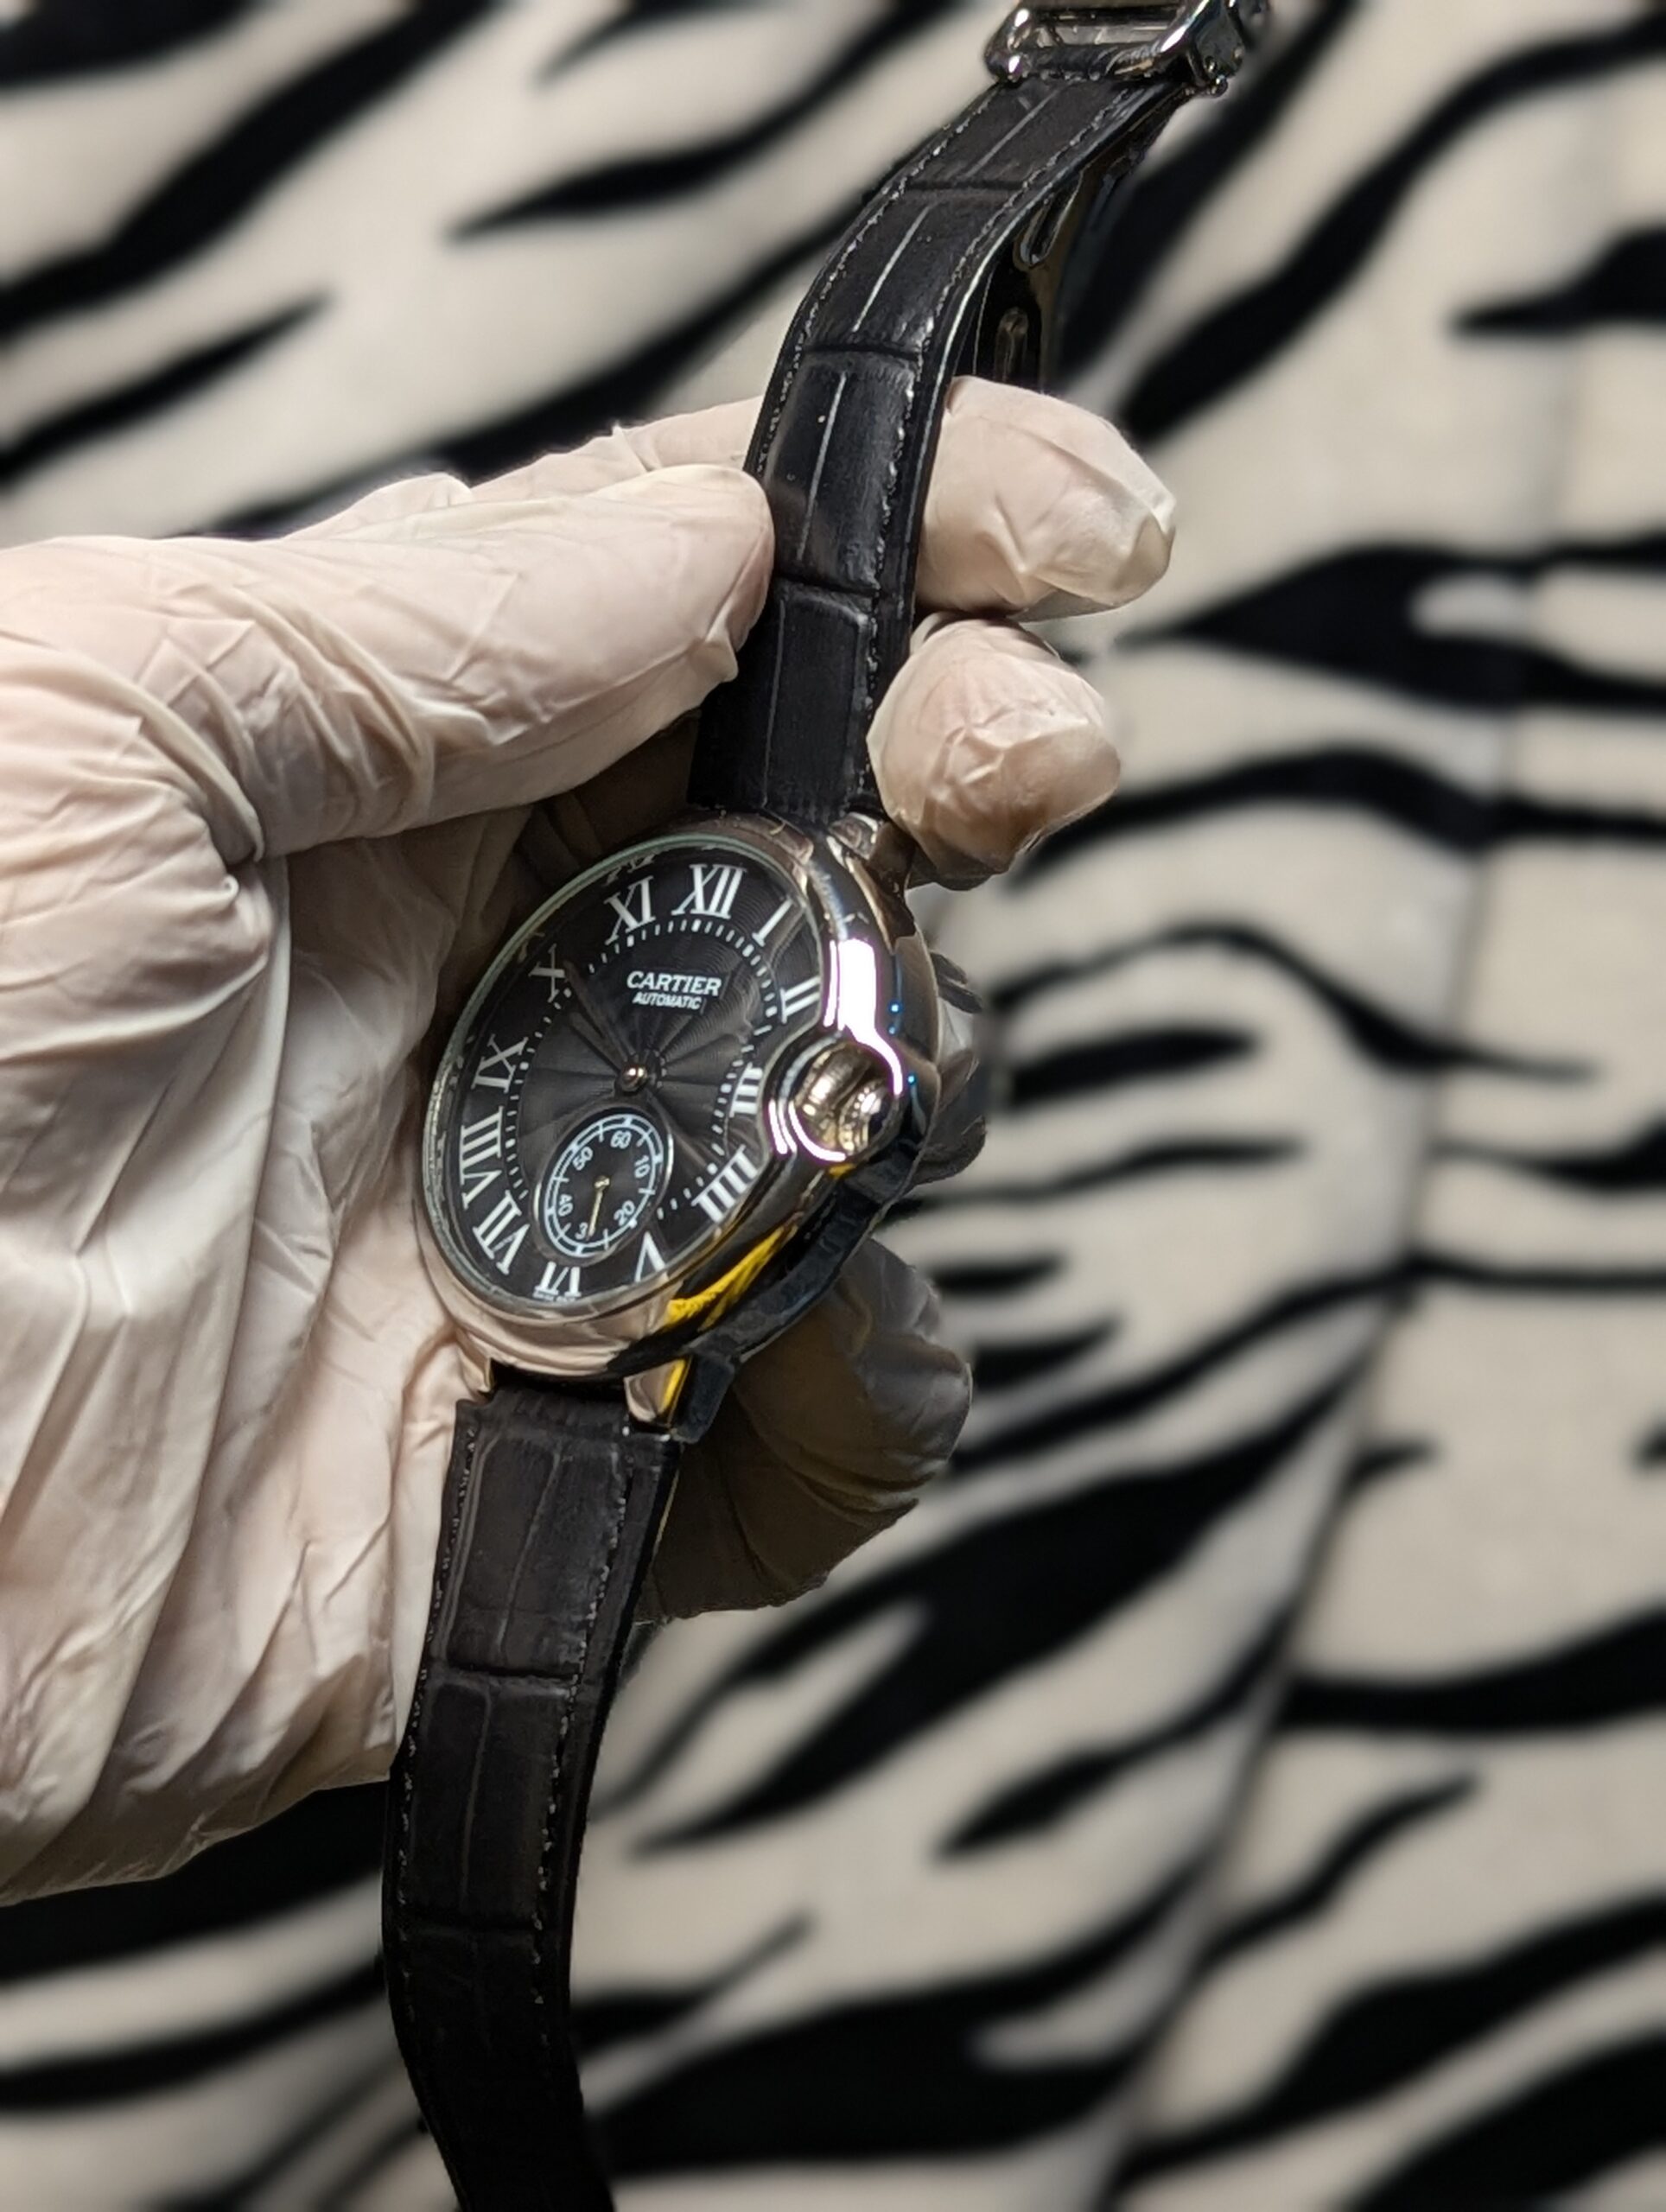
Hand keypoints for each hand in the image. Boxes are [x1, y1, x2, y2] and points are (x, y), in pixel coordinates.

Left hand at [0, 378, 1172, 1892]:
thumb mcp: (94, 724)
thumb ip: (417, 630)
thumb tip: (710, 543)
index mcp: (367, 787)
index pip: (686, 620)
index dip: (896, 545)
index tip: (1076, 524)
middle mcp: (480, 994)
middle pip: (815, 842)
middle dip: (967, 767)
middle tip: (1026, 756)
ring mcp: (547, 1226)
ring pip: (860, 1110)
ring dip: (924, 1064)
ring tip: (870, 1075)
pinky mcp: (570, 1460)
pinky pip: (814, 1419)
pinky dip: (873, 1382)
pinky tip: (819, 1337)